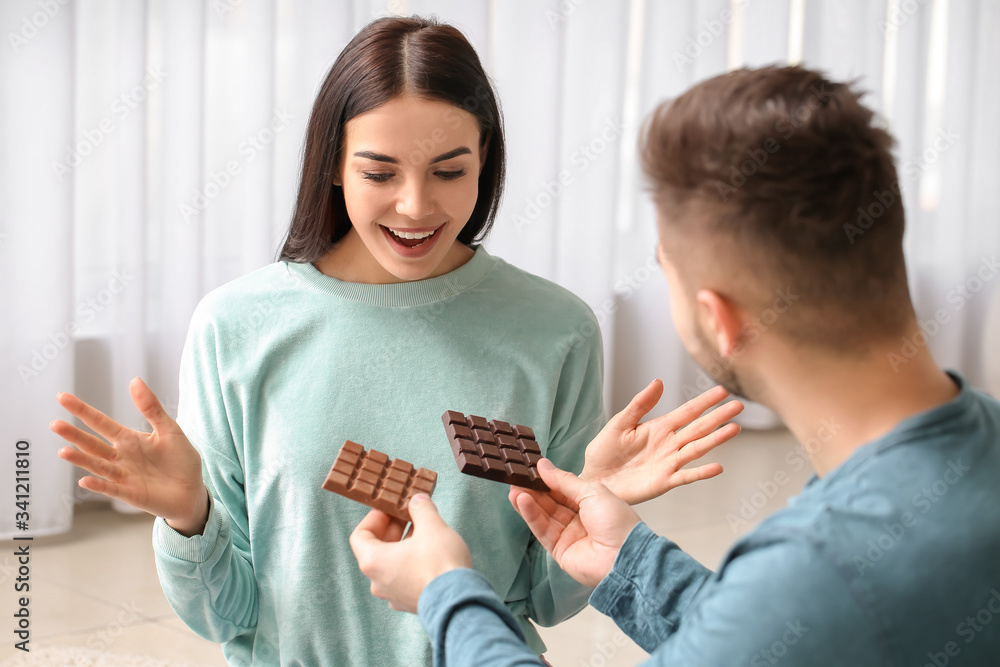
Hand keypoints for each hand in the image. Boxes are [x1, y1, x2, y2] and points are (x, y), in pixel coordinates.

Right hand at [51, 378, 208, 535]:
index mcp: (128, 439)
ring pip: (98, 466)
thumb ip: (152, 408)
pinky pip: (112, 489)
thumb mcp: (169, 429)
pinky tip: (85, 480)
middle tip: (54, 424)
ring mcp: (123, 477)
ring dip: (81, 460)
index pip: (100, 422)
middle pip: (92, 444)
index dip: (82, 410)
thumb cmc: (180, 459)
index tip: (62, 397)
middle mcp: (120, 457)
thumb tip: (135, 380)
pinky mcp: (131, 494)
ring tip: (64, 451)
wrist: (192, 490)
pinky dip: (99, 486)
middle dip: (74, 435)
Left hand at [350, 494, 471, 612]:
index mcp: (373, 562)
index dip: (374, 517)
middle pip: (377, 548)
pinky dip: (413, 562)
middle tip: (410, 514)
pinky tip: (431, 552)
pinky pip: (405, 578)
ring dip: (405, 545)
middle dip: (394, 528)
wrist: (460, 602)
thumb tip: (417, 501)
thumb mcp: (432, 526)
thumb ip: (421, 509)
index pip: (360, 535)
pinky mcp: (410, 602)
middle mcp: (378, 582)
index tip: (390, 508)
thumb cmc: (440, 565)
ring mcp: (393, 595)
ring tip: (425, 530)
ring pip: (393, 564)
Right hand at [510, 459, 639, 587]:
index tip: (531, 469)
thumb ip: (564, 480)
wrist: (623, 558)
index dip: (548, 479)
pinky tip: (521, 501)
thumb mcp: (592, 492)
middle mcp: (579, 519)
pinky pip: (542, 530)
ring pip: (543, 515)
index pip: (564, 489)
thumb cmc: (617, 522)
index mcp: (592, 503)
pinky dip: (530, 515)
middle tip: (517, 477)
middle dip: (534, 490)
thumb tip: (543, 466)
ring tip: (514, 488)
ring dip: (528, 501)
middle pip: (551, 502)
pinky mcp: (559, 550)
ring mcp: (568, 535)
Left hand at [580, 380, 743, 503]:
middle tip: (739, 405)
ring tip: (734, 428)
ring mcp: (669, 463)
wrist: (593, 479)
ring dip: (716, 439)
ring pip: (697, 449)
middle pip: (698, 428)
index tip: (723, 391)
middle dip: (718, 417)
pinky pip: (686, 476)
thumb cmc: (604, 451)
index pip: (687, 411)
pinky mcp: (664, 482)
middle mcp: (669, 444)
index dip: (705, 401)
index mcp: (659, 428)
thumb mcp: (619, 423)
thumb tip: (658, 381)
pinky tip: (717, 467)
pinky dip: (701, 473)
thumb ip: (639, 404)